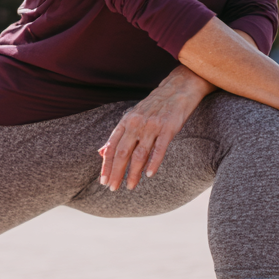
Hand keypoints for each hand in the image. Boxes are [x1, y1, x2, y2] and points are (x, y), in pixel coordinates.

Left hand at [99, 66, 213, 191]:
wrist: (176, 90)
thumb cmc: (153, 107)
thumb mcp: (131, 117)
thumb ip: (118, 136)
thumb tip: (102, 153)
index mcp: (126, 122)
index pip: (112, 147)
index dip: (107, 165)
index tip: (103, 180)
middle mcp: (136, 124)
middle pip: (123, 152)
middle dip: (116, 172)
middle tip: (112, 188)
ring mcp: (152, 126)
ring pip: (139, 154)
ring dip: (133, 172)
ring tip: (130, 186)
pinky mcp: (168, 128)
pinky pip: (159, 148)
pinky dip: (153, 162)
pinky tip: (149, 175)